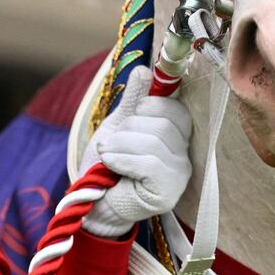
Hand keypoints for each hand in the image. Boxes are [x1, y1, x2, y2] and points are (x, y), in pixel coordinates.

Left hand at [80, 66, 192, 238]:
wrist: (90, 204)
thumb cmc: (105, 166)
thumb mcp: (118, 126)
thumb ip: (133, 101)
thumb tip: (143, 70)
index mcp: (177, 137)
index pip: (176, 109)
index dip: (150, 106)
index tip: (129, 117)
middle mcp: (184, 155)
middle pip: (164, 124)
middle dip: (129, 127)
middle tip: (110, 142)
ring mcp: (178, 176)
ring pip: (155, 142)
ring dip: (120, 144)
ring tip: (105, 154)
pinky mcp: (167, 192)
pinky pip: (150, 163)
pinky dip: (123, 158)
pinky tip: (109, 164)